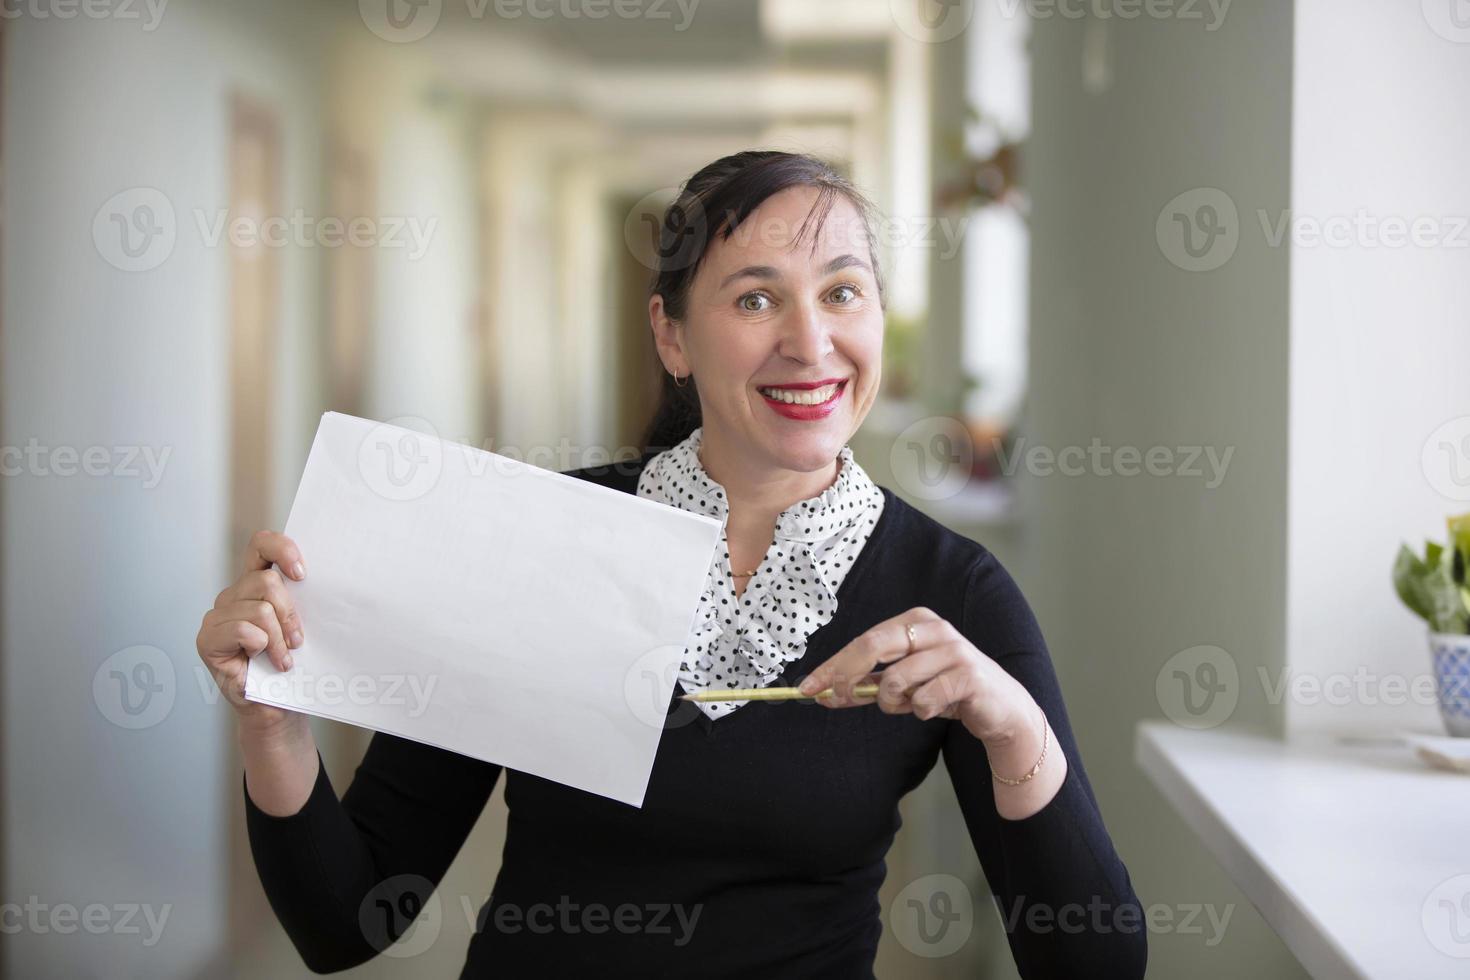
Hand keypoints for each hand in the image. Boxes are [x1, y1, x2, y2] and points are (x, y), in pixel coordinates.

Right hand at [195, 530, 307, 735]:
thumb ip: (301, 601)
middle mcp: (233, 595)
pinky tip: (266, 662)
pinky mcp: (207, 639)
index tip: (303, 574)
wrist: (276, 706)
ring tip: (284, 658)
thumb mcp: (301, 626)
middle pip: (266, 581)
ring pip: (259, 609)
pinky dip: (262, 647)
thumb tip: (327, 583)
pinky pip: (243, 630)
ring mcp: (218, 616)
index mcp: (255, 584)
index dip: (282, 549)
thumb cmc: (290, 665)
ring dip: (279, 638)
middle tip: (298, 640)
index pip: (261, 545)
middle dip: (290, 613)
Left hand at [797, 606, 1037, 746]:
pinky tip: (937, 709)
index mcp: (915, 621)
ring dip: (894, 703)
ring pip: (896, 680)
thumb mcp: (903, 684)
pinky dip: (921, 711)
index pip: (862, 640)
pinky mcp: (969, 674)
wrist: (1000, 709)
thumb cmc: (946, 691)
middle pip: (873, 646)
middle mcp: (933, 628)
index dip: (832, 665)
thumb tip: (822, 692)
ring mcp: (953, 648)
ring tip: (912, 705)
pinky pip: (923, 700)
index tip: (806, 688)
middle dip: (846, 677)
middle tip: (834, 700)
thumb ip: (867, 684)